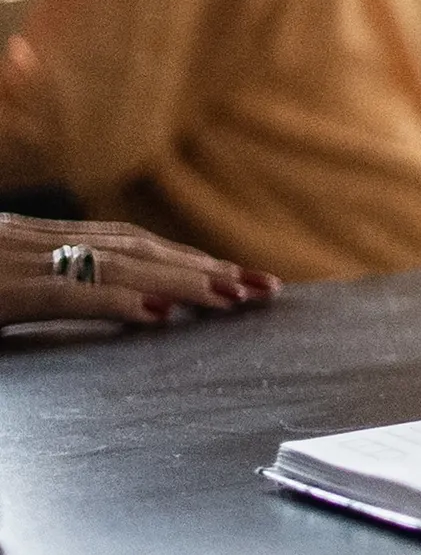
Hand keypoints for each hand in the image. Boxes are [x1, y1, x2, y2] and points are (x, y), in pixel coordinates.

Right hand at [0, 214, 271, 325]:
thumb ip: (39, 288)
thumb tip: (97, 298)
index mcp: (32, 241)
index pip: (123, 245)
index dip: (183, 259)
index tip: (232, 273)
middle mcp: (32, 242)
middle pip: (135, 251)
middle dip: (204, 269)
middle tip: (262, 286)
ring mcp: (18, 263)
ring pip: (115, 266)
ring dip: (182, 281)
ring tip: (234, 297)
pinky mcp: (4, 291)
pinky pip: (66, 294)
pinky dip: (118, 301)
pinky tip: (161, 313)